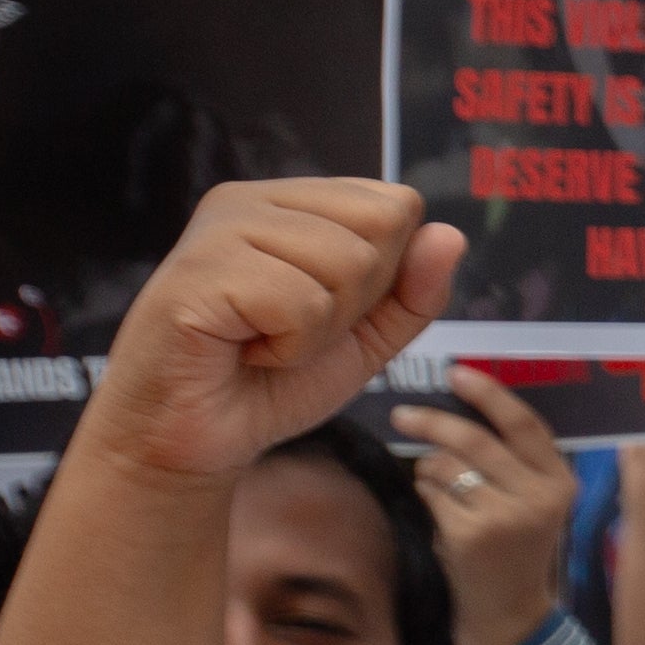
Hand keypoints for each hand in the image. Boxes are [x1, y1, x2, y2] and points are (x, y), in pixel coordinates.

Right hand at [69, 181, 454, 488]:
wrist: (193, 445)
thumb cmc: (271, 384)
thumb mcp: (366, 338)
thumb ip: (414, 292)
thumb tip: (450, 234)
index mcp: (290, 201)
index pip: (396, 204)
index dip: (385, 276)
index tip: (323, 313)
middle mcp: (251, 200)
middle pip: (382, 226)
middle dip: (357, 301)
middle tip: (291, 332)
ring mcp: (219, 229)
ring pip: (348, 263)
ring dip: (320, 330)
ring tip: (263, 342)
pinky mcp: (199, 273)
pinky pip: (302, 302)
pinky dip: (288, 348)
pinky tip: (241, 351)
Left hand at [386, 370, 583, 644]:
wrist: (512, 620)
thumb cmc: (515, 557)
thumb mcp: (534, 506)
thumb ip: (515, 464)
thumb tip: (464, 410)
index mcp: (561, 482)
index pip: (525, 423)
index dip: (490, 394)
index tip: (457, 374)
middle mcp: (539, 496)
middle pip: (475, 438)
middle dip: (432, 421)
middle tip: (403, 414)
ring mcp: (505, 516)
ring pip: (446, 465)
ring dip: (427, 470)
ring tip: (434, 489)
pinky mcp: (472, 536)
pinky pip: (431, 493)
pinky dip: (424, 496)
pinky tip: (436, 515)